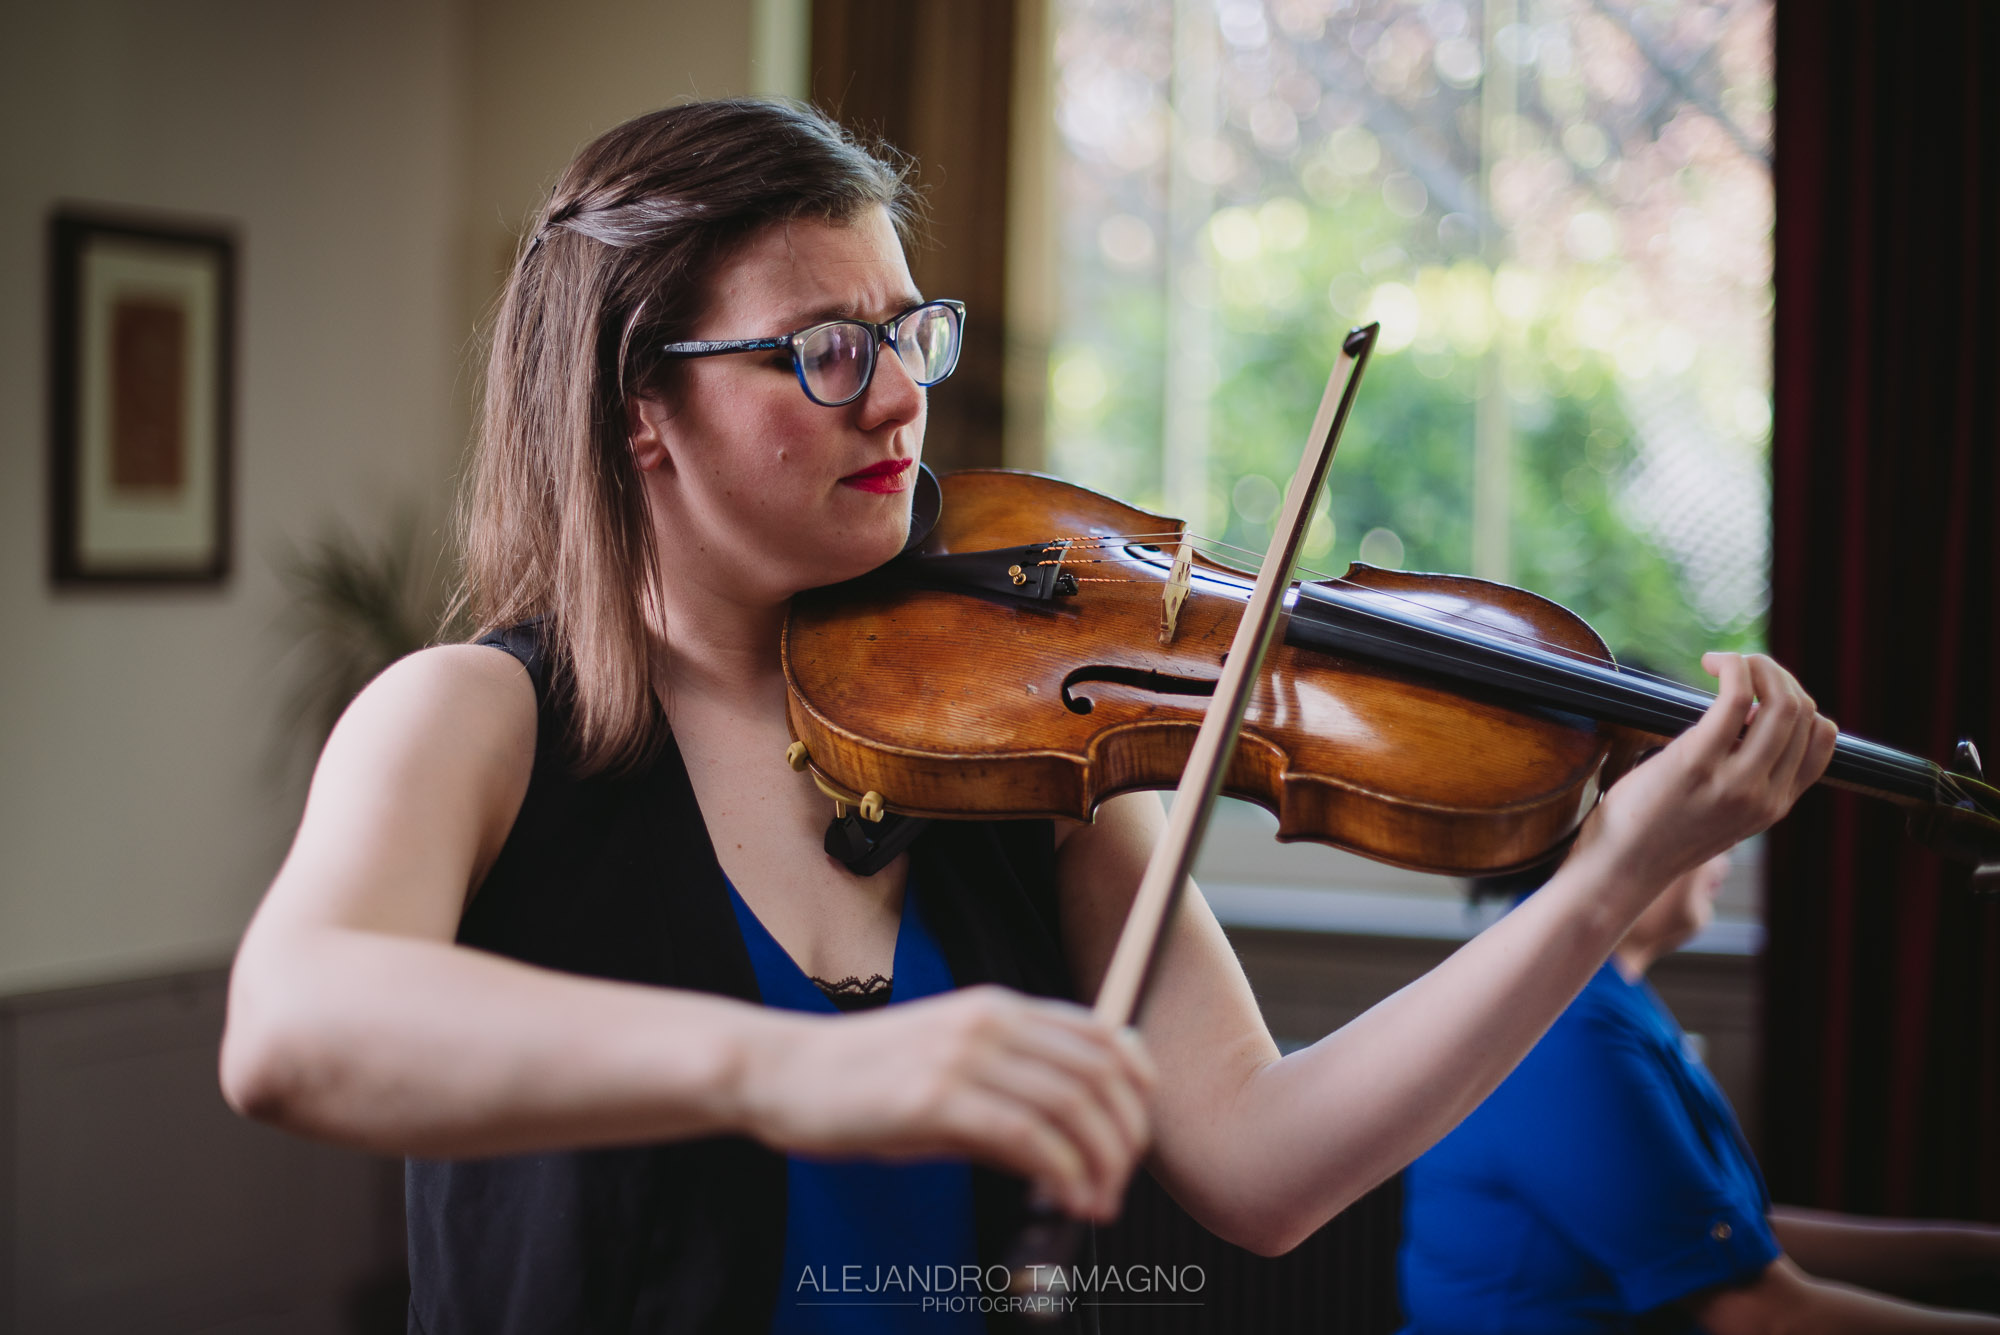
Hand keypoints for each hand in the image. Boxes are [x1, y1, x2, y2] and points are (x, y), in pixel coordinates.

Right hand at [737, 985, 1154, 1220]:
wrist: (782, 1072)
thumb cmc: (861, 1079)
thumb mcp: (946, 1068)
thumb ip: (1008, 1091)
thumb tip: (1069, 1145)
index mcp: (995, 1008)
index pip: (1101, 1034)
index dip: (1137, 1085)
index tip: (1136, 1132)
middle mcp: (989, 1022)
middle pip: (1099, 1074)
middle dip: (1126, 1136)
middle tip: (1120, 1183)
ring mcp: (963, 1057)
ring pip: (1072, 1105)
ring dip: (1101, 1163)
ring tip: (1097, 1203)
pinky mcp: (936, 1098)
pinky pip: (1027, 1136)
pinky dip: (1063, 1173)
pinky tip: (1066, 1199)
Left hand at [1578, 652, 1837, 894]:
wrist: (1621, 868)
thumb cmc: (1657, 832)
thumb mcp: (1720, 811)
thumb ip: (1745, 774)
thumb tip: (1749, 715)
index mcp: (1775, 806)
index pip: (1821, 740)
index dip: (1799, 703)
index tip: (1762, 693)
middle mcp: (1766, 796)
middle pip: (1804, 714)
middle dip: (1778, 676)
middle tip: (1743, 667)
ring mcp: (1736, 782)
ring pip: (1782, 703)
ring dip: (1760, 666)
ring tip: (1729, 663)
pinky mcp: (1697, 763)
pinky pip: (1735, 698)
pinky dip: (1734, 668)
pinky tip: (1714, 662)